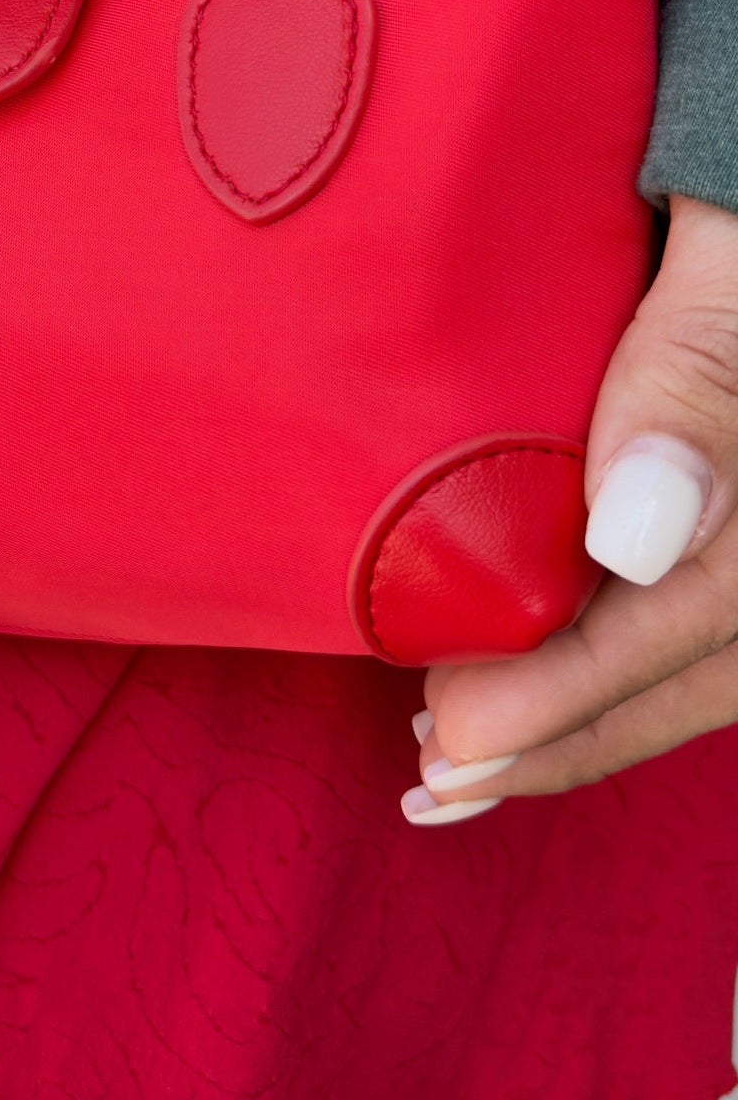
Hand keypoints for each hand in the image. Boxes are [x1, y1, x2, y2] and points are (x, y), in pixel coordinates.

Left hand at [405, 194, 737, 822]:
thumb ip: (706, 364)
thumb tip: (632, 540)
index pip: (704, 608)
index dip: (578, 691)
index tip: (448, 739)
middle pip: (716, 655)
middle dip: (574, 729)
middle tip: (436, 781)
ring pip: (723, 640)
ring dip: (602, 710)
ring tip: (473, 766)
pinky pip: (725, 582)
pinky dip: (637, 646)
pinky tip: (559, 669)